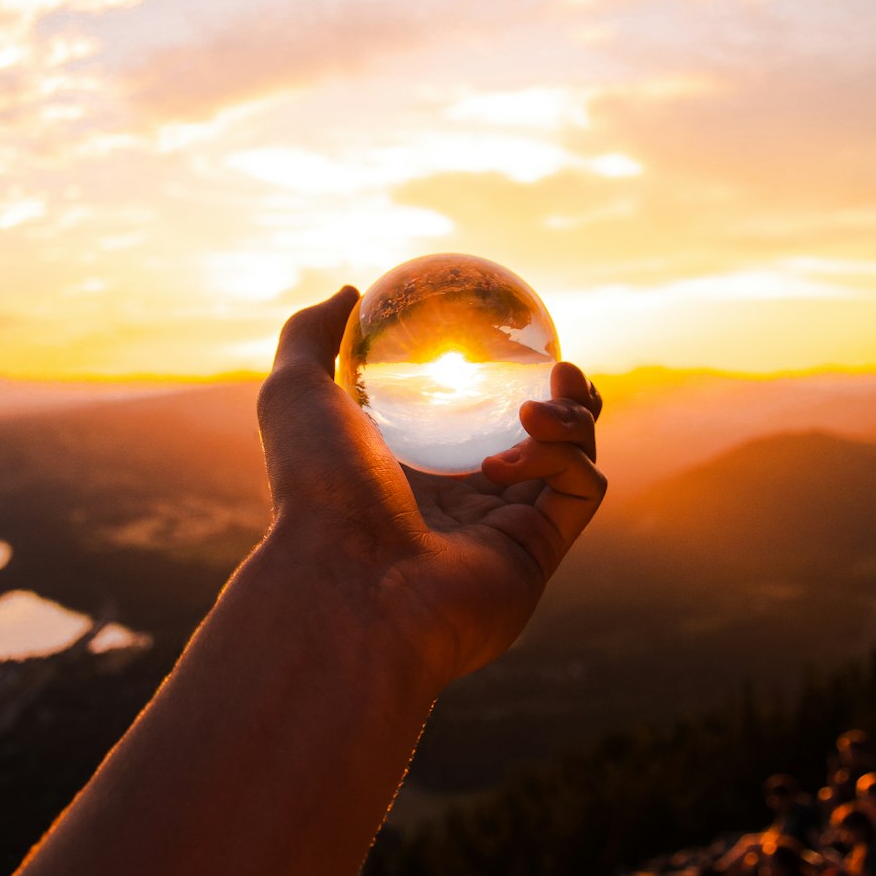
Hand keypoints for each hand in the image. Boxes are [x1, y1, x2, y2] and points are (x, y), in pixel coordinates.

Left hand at [256, 285, 606, 692]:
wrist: (348, 583)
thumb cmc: (316, 491)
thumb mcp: (295, 393)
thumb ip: (312, 336)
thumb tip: (349, 292)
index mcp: (414, 475)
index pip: (474, 422)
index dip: (506, 380)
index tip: (515, 340)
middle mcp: (463, 508)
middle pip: (539, 442)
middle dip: (564, 401)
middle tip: (561, 369)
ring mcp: (503, 535)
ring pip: (572, 461)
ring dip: (572, 418)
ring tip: (538, 405)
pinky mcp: (536, 554)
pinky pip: (581, 489)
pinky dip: (567, 455)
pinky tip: (521, 443)